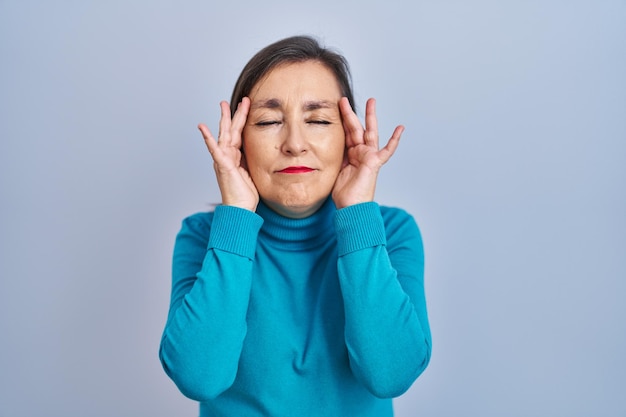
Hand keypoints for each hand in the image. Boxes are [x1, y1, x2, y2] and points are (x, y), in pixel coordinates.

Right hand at [198, 97, 258, 211]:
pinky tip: (202, 127)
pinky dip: (208, 138)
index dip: (242, 120)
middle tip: (239, 99)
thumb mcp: (251, 171)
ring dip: (224, 119)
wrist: (241, 209)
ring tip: (223, 104)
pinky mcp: (222, 165)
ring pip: (224, 135)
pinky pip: (214, 149)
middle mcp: (227, 155)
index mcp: (235, 156)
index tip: (248, 106)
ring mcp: (223, 160)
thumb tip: (256, 150)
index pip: (239, 134)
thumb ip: (250, 159)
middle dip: (235, 114)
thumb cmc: (245, 194)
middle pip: (231, 130)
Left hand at [332, 97, 403, 208]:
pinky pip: (386, 150)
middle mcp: (360, 154)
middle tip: (343, 99)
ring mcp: (368, 157)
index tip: (336, 109)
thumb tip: (330, 146)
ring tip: (371, 101)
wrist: (350, 208)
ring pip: (369, 132)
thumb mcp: (335, 170)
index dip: (341, 122)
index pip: (346, 135)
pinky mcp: (374, 163)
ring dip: (370, 117)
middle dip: (350, 113)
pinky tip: (400, 128)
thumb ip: (337, 157)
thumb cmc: (344, 195)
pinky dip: (394, 140)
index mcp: (351, 155)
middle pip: (356, 129)